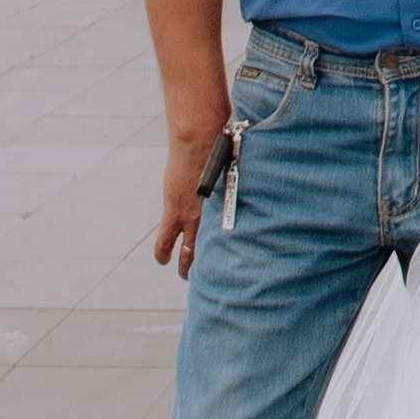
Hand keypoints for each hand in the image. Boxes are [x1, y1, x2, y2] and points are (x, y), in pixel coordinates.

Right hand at [155, 112, 226, 279]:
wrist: (200, 141)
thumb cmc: (223, 149)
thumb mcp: (237, 172)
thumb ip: (241, 186)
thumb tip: (257, 182)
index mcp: (232, 210)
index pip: (237, 241)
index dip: (236, 255)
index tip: (238, 264)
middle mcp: (214, 218)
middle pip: (213, 252)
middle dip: (211, 267)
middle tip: (210, 277)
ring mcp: (192, 217)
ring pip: (189, 252)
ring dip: (186, 266)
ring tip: (185, 274)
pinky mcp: (174, 213)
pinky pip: (165, 240)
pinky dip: (163, 252)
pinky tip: (162, 261)